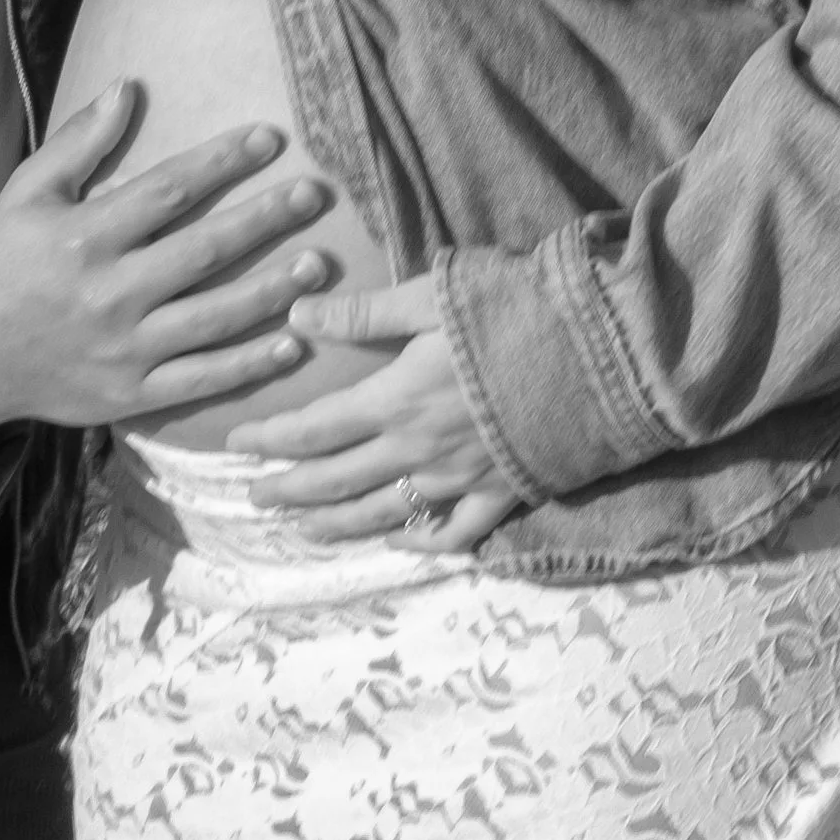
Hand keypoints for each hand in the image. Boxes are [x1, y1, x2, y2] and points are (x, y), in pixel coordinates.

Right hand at [0, 86, 334, 437]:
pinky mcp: (134, 394)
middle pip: (203, 252)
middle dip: (264, 219)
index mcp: (84, 238)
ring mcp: (125, 349)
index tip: (269, 138)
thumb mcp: (27, 193)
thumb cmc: (6, 262)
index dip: (221, 162)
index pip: (167, 191)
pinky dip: (250, 365)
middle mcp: (109, 293)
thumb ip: (79, 142)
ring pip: (213, 318)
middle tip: (315, 194)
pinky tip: (293, 343)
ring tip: (318, 265)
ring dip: (271, 291)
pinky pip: (202, 379)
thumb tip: (126, 87)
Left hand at [228, 272, 524, 550]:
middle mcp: (417, 451)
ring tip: (303, 529)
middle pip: (335, 481)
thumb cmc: (515, 311)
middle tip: (252, 499)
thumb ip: (364, 311)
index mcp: (394, 400)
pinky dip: (419, 542)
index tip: (236, 445)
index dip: (269, 440)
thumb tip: (296, 314)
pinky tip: (397, 540)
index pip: (311, 429)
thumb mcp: (431, 297)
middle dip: (288, 492)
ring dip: (335, 524)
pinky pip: (453, 534)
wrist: (603, 354)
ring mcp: (460, 481)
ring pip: (382, 514)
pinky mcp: (504, 495)